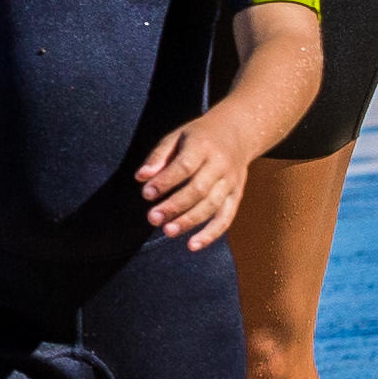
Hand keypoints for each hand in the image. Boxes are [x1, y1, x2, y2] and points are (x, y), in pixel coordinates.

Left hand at [136, 110, 254, 249]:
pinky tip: (192, 245)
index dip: (165, 182)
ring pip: (212, 205)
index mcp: (203, 146)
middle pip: (199, 189)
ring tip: (167, 231)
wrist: (237, 133)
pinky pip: (226, 217)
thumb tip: (141, 177)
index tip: (147, 194)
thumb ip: (158, 156)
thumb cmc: (198, 137)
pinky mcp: (236, 195)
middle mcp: (220, 165)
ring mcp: (231, 182)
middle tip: (152, 218)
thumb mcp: (177, 137)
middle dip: (175, 206)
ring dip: (189, 221)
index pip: (184, 166)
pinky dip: (211, 233)